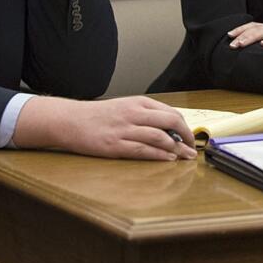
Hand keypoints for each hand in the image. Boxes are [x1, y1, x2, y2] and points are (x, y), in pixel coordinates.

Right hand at [12, 95, 196, 160]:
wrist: (71, 120)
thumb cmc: (99, 116)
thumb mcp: (124, 107)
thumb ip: (145, 115)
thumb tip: (168, 128)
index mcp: (138, 103)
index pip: (171, 112)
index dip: (185, 126)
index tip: (190, 136)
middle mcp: (134, 113)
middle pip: (170, 122)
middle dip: (185, 136)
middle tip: (192, 148)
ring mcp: (125, 129)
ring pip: (160, 137)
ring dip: (176, 148)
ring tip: (185, 156)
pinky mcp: (115, 145)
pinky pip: (143, 150)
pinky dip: (159, 155)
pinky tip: (168, 159)